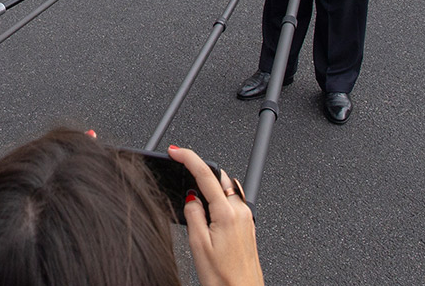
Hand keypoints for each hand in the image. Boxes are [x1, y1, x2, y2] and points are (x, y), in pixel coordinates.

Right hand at [170, 145, 262, 285]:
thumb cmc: (224, 278)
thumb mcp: (198, 245)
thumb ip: (193, 215)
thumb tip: (190, 198)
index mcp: (227, 214)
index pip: (206, 175)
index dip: (188, 157)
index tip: (175, 150)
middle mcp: (242, 213)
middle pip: (219, 178)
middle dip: (201, 173)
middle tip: (182, 178)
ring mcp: (247, 220)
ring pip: (227, 191)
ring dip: (210, 189)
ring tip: (195, 207)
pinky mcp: (249, 229)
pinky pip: (233, 204)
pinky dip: (219, 202)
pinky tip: (209, 217)